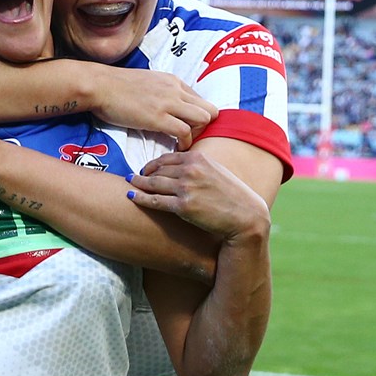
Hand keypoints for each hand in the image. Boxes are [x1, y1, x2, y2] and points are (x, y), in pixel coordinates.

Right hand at [85, 65, 217, 149]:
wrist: (99, 85)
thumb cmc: (116, 86)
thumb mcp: (146, 82)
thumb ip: (161, 91)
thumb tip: (165, 104)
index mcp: (173, 82)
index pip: (201, 100)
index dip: (196, 116)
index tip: (187, 127)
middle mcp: (175, 90)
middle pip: (210, 110)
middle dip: (204, 127)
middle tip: (189, 136)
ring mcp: (168, 103)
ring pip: (203, 119)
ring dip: (196, 134)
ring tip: (183, 142)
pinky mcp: (157, 117)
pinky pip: (184, 132)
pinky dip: (184, 143)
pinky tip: (175, 148)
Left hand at [127, 151, 269, 243]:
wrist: (246, 217)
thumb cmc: (233, 195)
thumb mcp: (216, 171)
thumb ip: (198, 165)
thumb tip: (180, 163)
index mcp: (198, 158)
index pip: (167, 158)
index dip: (154, 163)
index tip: (147, 168)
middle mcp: (190, 170)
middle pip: (158, 170)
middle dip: (144, 173)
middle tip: (135, 176)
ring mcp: (186, 188)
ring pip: (153, 184)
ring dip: (138, 183)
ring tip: (130, 183)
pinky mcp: (183, 207)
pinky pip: (155, 201)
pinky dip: (140, 198)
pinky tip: (131, 196)